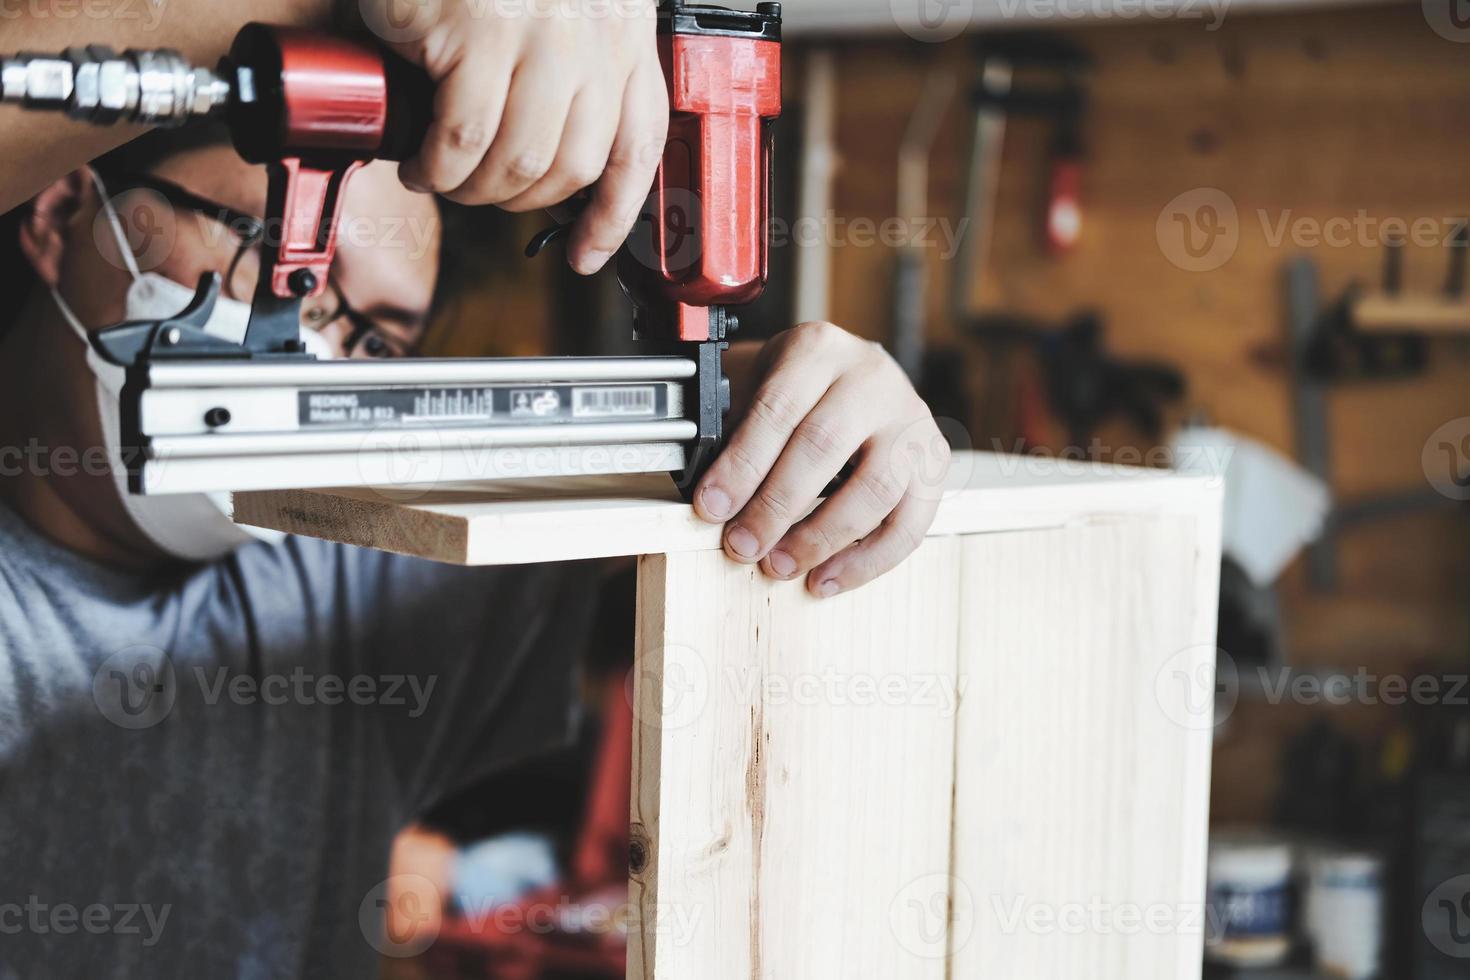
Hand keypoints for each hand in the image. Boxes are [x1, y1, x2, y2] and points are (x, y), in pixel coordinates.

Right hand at [368, 0, 667, 274]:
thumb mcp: (560, 8)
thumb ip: (572, 70)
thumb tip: (547, 162)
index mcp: (621, 34)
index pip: (636, 147)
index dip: (614, 215)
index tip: (585, 253)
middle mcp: (593, 38)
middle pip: (573, 168)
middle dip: (521, 202)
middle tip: (482, 195)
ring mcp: (540, 36)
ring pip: (518, 163)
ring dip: (474, 191)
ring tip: (444, 178)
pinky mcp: (479, 33)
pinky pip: (462, 137)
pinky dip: (437, 167)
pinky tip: (420, 162)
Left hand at [694, 323, 951, 597]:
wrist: (846, 381)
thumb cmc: (791, 395)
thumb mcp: (754, 388)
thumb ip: (732, 434)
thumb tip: (713, 500)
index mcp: (818, 349)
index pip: (777, 408)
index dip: (742, 464)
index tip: (712, 507)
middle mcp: (871, 377)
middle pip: (825, 446)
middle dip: (776, 507)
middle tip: (742, 545)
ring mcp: (910, 418)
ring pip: (875, 486)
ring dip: (822, 538)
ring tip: (780, 565)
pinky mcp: (933, 460)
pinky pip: (910, 522)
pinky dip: (867, 561)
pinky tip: (827, 579)